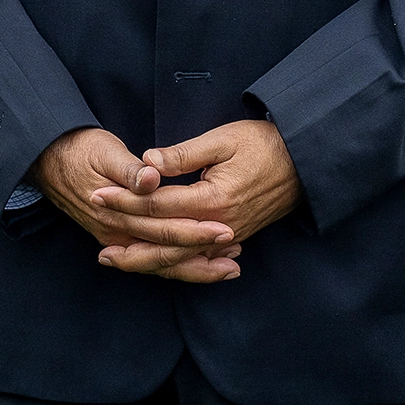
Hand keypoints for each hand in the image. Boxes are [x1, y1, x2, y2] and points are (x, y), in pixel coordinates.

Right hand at [33, 127, 240, 282]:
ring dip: (195, 268)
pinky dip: (178, 265)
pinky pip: (151, 260)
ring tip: (229, 267)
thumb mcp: (104, 150)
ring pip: (160, 265)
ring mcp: (116, 240)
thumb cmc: (80, 150)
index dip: (196, 231)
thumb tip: (152, 177)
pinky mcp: (117, 239)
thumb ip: (130, 168)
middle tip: (236, 251)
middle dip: (203, 254)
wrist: (49, 159)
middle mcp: (116, 234)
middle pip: (165, 254)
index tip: (224, 230)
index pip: (163, 229)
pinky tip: (202, 262)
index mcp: (116, 213)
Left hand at [90, 120, 300, 278]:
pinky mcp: (235, 237)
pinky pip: (199, 259)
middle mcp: (218, 225)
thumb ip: (184, 153)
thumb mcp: (224, 139)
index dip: (125, 200)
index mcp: (212, 199)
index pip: (158, 205)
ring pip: (181, 257)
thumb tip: (148, 162)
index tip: (98, 194)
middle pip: (165, 242)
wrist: (306, 161)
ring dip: (147, 262)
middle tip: (98, 247)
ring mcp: (228, 235)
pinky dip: (176, 265)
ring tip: (118, 262)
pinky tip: (157, 265)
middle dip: (129, 243)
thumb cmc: (265, 144)